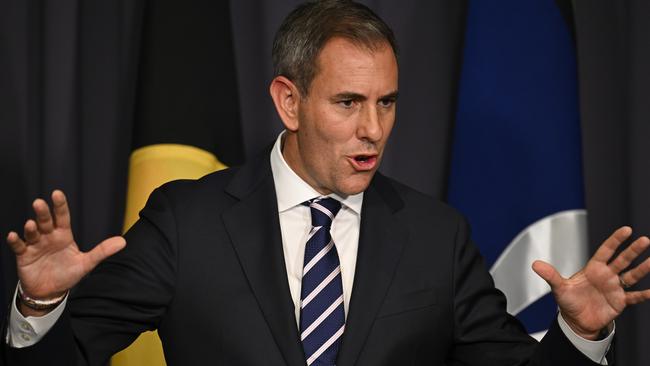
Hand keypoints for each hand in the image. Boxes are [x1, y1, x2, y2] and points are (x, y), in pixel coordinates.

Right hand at [6, 190, 125, 313]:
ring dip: (31, 228)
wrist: (50, 291)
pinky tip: (14, 236)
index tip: (57, 193)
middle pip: (46, 221)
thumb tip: (123, 242)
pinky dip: (15, 241)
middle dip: (43, 212)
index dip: (60, 205)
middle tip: (39, 203)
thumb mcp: (86, 263)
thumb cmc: (68, 274)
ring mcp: (35, 245)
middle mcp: (48, 237)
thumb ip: (102, 251)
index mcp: (63, 235)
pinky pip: (19, 247)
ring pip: (32, 232)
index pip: (62, 217)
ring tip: (31, 224)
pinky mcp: (24, 256)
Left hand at [532, 226, 649, 339]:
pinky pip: (634, 297)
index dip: (615, 240)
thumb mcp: (559, 288)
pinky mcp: (620, 302)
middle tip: (645, 240)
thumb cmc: (568, 302)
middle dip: (633, 250)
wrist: (576, 321)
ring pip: (632, 275)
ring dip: (643, 269)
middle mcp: (607, 276)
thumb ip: (551, 275)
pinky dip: (643, 295)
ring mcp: (615, 288)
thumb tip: (535, 264)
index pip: (606, 251)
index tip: (626, 230)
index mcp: (593, 269)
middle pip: (622, 260)